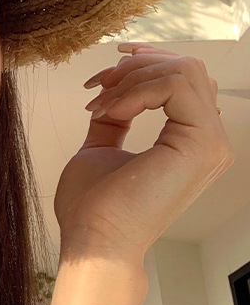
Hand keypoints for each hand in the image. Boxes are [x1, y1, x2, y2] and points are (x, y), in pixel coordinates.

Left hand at [54, 43, 233, 270]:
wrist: (94, 240)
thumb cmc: (95, 208)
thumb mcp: (102, 147)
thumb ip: (114, 118)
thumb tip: (109, 92)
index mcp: (190, 142)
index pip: (183, 80)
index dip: (141, 65)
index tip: (100, 78)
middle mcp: (208, 141)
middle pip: (186, 68)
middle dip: (134, 67)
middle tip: (97, 87)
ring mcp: (209, 143)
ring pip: (183, 71)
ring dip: (131, 78)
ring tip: (99, 104)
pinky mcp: (200, 144)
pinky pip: (175, 85)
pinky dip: (134, 89)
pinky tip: (109, 110)